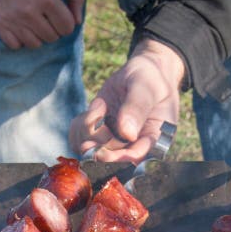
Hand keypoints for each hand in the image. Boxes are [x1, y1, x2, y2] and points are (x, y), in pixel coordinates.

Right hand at [0, 0, 83, 48]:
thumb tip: (78, 22)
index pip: (67, 28)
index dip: (67, 23)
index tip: (61, 15)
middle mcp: (30, 13)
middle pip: (52, 38)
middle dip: (53, 28)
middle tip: (47, 16)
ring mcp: (14, 21)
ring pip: (35, 44)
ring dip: (38, 35)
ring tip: (35, 22)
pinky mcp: (1, 25)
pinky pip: (15, 45)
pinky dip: (20, 39)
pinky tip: (21, 27)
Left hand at [69, 39, 184, 163]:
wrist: (140, 73)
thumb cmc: (149, 79)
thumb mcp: (145, 87)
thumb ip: (137, 108)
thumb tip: (128, 134)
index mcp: (152, 138)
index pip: (136, 156)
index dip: (117, 158)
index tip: (101, 153)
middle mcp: (132, 146)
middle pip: (110, 157)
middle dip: (97, 141)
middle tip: (95, 116)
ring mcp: (114, 142)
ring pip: (91, 151)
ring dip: (86, 131)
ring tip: (98, 107)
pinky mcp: (98, 135)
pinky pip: (80, 141)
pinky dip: (78, 128)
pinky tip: (91, 111)